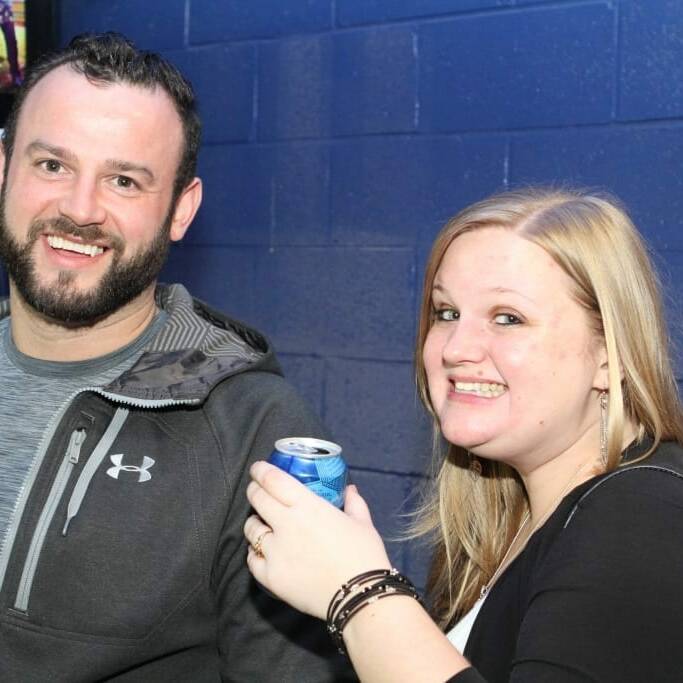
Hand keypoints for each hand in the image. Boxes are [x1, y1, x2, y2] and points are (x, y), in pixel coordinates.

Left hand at [244, 461, 391, 619]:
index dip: (260, 471)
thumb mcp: (362, 523)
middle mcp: (286, 524)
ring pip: (251, 528)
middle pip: (257, 499)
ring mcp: (275, 551)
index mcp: (307, 506)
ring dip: (254, 522)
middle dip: (254, 490)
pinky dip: (255, 552)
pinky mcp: (271, 577)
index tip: (257, 469)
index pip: (273, 480)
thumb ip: (354, 503)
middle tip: (257, 490)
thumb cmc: (364, 555)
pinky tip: (262, 551)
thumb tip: (350, 489)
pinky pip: (252, 559)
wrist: (360, 597)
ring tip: (262, 524)